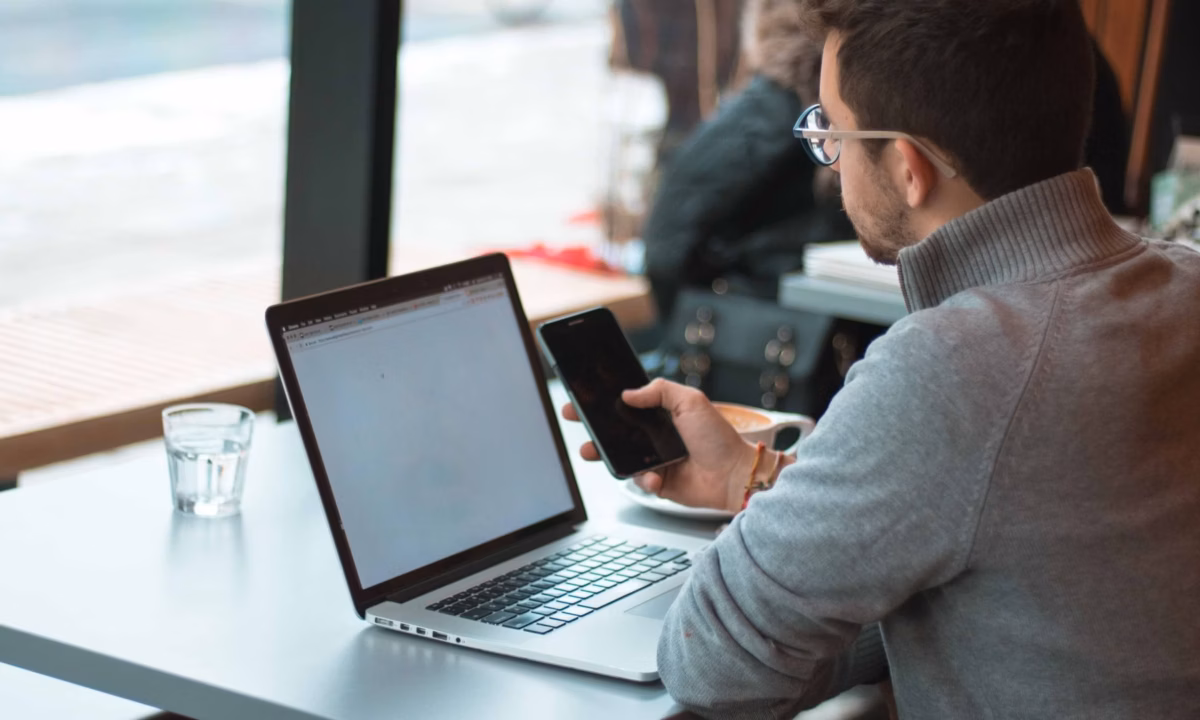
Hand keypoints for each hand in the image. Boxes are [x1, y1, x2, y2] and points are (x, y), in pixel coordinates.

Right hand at [561, 378, 756, 511]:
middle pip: (616, 430)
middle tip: (575, 418)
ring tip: (591, 451)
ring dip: (604, 454)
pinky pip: (639, 481)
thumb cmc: (718, 437)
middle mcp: (655, 436)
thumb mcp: (691, 401)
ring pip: (620, 457)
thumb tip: (628, 394)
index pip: (626, 405)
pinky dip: (644, 479)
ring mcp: (655, 460)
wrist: (734, 474)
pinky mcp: (658, 483)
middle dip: (592, 426)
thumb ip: (659, 391)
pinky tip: (656, 477)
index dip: (604, 401)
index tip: (583, 398)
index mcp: (661, 414)